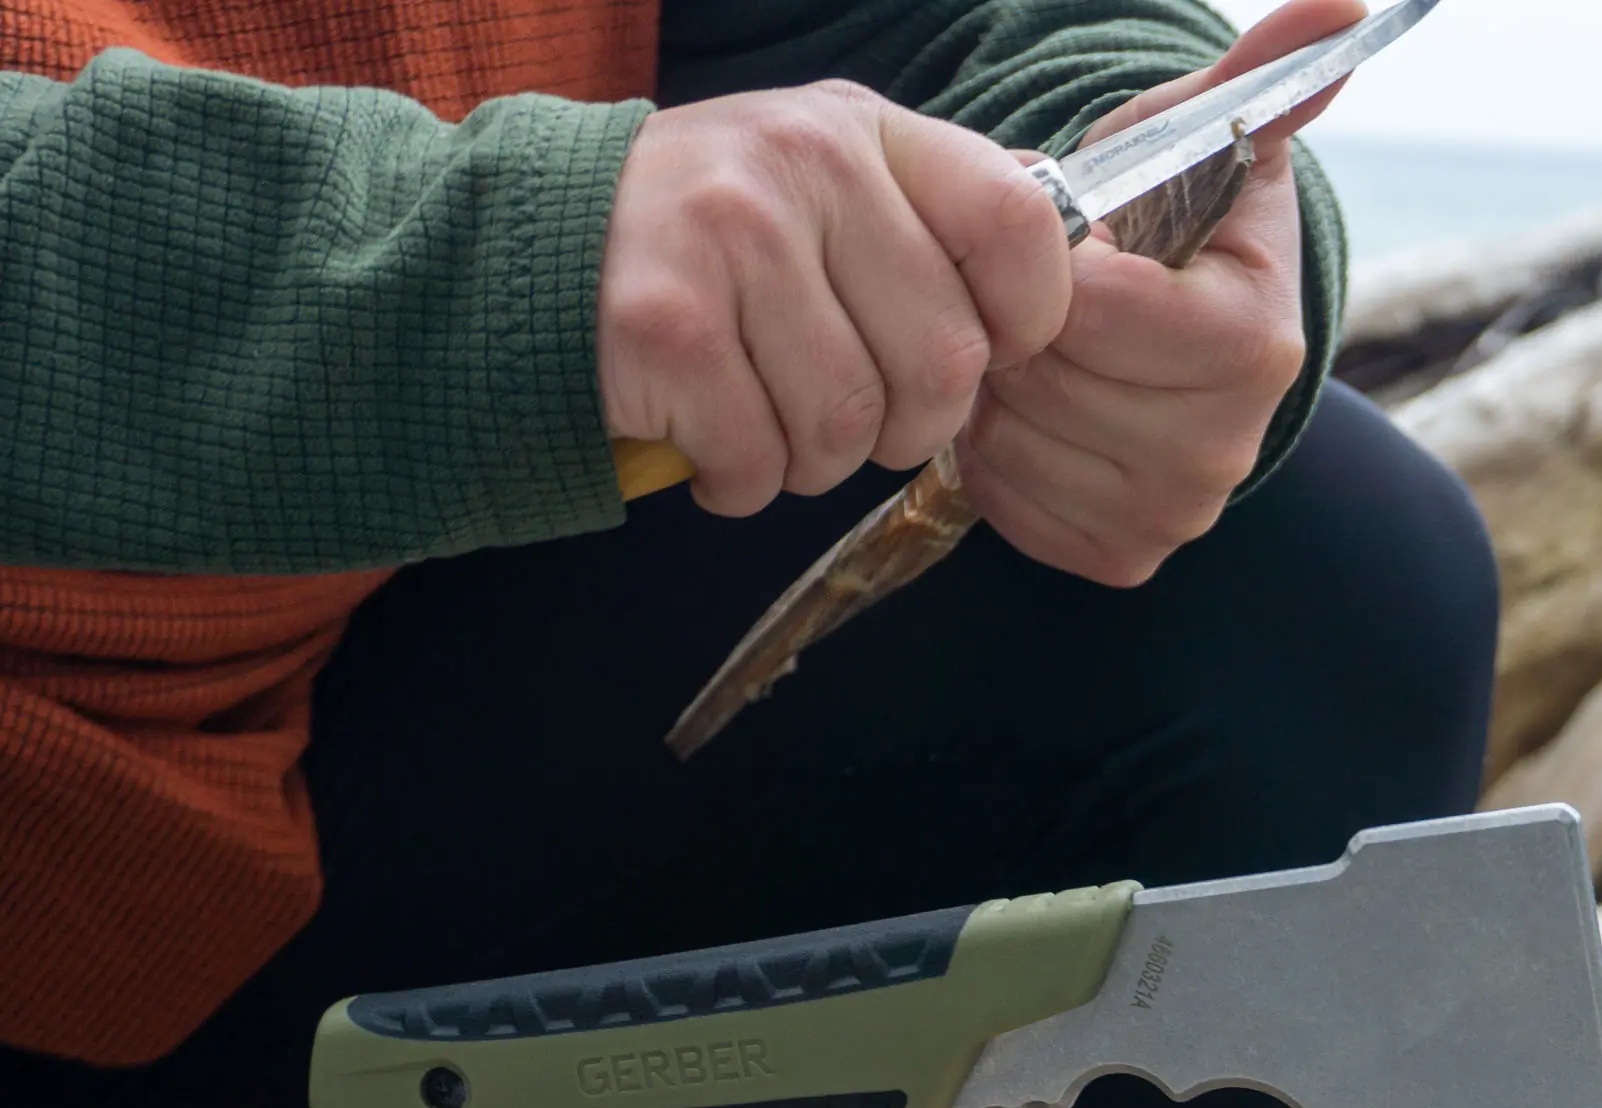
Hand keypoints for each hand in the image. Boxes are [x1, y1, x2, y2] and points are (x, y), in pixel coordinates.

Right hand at [597, 82, 1077, 517]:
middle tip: (852, 410)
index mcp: (866, 131)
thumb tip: (1083, 273)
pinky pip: (761, 460)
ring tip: (767, 414)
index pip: (1021, 228)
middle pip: (945, 362)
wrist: (518, 255)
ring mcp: (728, 238)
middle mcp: (802, 164)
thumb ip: (938, 219)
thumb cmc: (713, 246)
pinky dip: (740, 481)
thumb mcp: (830, 185)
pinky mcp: (663, 324)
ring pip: (852, 426)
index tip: (984, 352)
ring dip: (814, 459)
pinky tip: (708, 435)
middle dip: (908, 425)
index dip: (1029, 322)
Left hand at [956, 0, 1365, 587]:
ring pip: (1013, 436)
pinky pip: (1006, 498)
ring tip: (1040, 342)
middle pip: (1046, 374)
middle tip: (1044, 292)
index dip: (1051, 262)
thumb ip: (1259, 76)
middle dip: (1018, 317)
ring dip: (998, 380)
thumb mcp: (1203, 133)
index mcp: (1253, 344)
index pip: (1092, 308)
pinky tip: (1037, 403)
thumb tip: (1337, 8)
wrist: (1176, 328)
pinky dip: (997, 448)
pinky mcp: (1123, 554)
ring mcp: (1178, 511)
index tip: (1071, 237)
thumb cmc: (1177, 220)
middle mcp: (1226, 447)